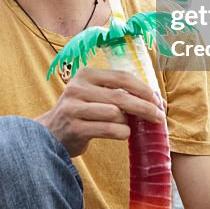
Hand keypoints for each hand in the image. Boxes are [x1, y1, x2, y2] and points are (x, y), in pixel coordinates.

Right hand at [36, 67, 163, 156]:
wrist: (50, 134)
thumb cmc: (80, 113)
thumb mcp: (92, 94)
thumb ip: (114, 91)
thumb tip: (152, 97)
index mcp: (86, 74)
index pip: (122, 77)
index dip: (144, 88)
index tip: (158, 100)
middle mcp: (78, 88)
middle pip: (121, 96)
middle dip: (145, 107)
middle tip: (159, 117)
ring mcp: (74, 108)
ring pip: (116, 114)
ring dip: (128, 123)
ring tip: (128, 127)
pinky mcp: (75, 128)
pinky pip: (109, 129)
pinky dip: (122, 133)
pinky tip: (123, 134)